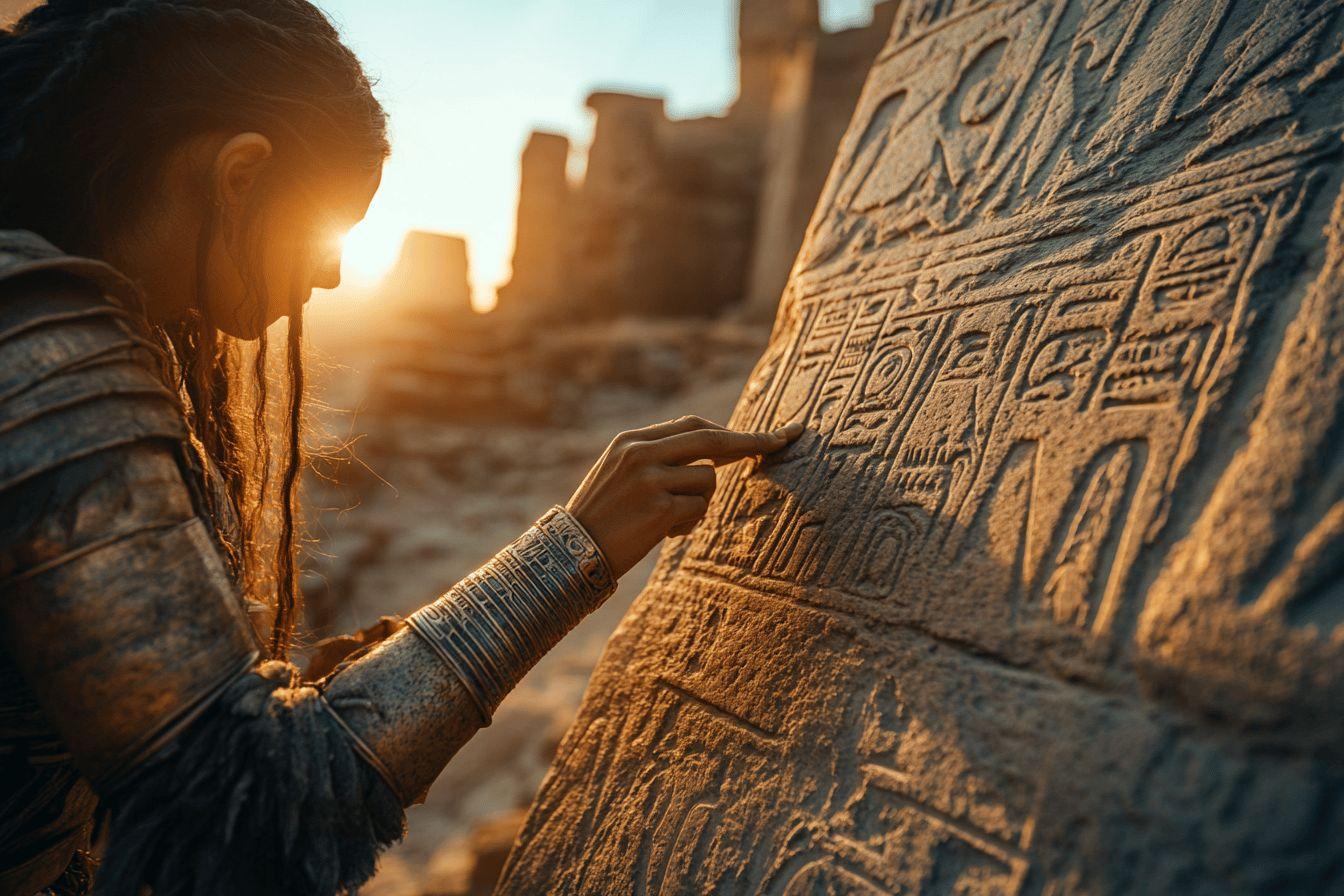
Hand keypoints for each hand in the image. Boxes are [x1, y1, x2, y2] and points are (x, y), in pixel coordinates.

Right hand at [566, 416, 804, 578]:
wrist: (571, 552)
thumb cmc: (603, 516)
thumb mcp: (621, 474)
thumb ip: (660, 457)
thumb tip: (713, 456)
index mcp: (632, 441)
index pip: (694, 426)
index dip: (730, 431)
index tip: (766, 435)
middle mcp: (641, 453)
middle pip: (712, 439)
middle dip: (752, 442)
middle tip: (784, 441)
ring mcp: (651, 479)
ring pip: (708, 480)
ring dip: (700, 503)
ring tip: (668, 521)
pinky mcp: (659, 508)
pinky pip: (699, 509)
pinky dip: (689, 524)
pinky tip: (663, 534)